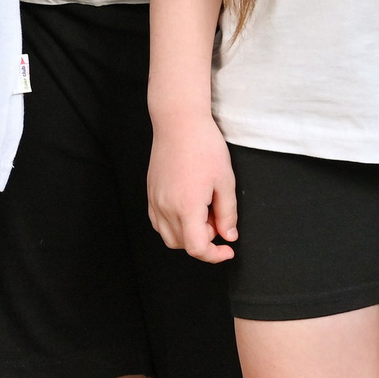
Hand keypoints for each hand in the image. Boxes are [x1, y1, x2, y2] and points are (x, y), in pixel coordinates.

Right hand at [145, 112, 237, 261]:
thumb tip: (228, 235)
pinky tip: (187, 207)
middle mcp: (166, 207)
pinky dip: (173, 224)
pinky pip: (158, 221)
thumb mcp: (225, 181)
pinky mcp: (150, 192)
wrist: (178, 122)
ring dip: (188, 234)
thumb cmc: (204, 146)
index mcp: (186, 206)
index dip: (215, 256)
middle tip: (218, 217)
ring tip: (203, 211)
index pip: (197, 248)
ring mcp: (154, 200)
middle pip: (183, 245)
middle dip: (204, 240)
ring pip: (169, 236)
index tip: (227, 250)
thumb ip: (228, 213)